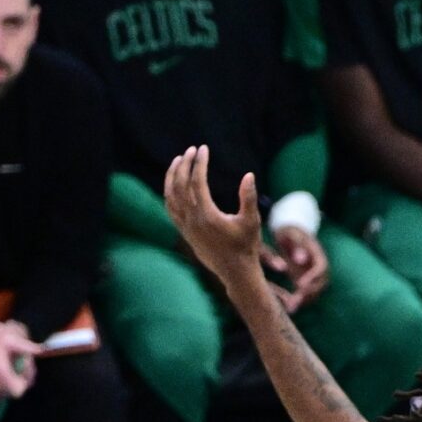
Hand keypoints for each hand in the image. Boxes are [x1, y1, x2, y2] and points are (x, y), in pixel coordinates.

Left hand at [163, 148, 267, 291]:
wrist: (236, 272)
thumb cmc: (246, 246)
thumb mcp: (251, 222)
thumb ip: (249, 198)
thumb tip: (248, 175)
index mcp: (208, 215)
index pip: (197, 181)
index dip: (200, 163)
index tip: (203, 149)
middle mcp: (193, 220)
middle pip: (181, 184)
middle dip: (185, 164)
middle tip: (191, 150)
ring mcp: (186, 226)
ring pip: (170, 195)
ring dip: (172, 176)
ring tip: (178, 161)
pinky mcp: (184, 232)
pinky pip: (170, 208)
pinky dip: (169, 192)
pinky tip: (173, 183)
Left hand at [264, 223, 331, 311]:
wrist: (291, 236)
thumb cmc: (289, 233)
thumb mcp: (291, 235)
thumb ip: (296, 246)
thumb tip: (301, 260)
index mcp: (319, 255)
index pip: (321, 269)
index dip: (312, 278)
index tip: (300, 285)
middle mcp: (320, 268)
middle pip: (319, 284)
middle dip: (307, 294)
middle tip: (294, 302)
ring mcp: (314, 278)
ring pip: (313, 293)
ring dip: (302, 302)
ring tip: (289, 309)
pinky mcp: (307, 284)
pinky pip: (305, 295)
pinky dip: (297, 302)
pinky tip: (286, 308)